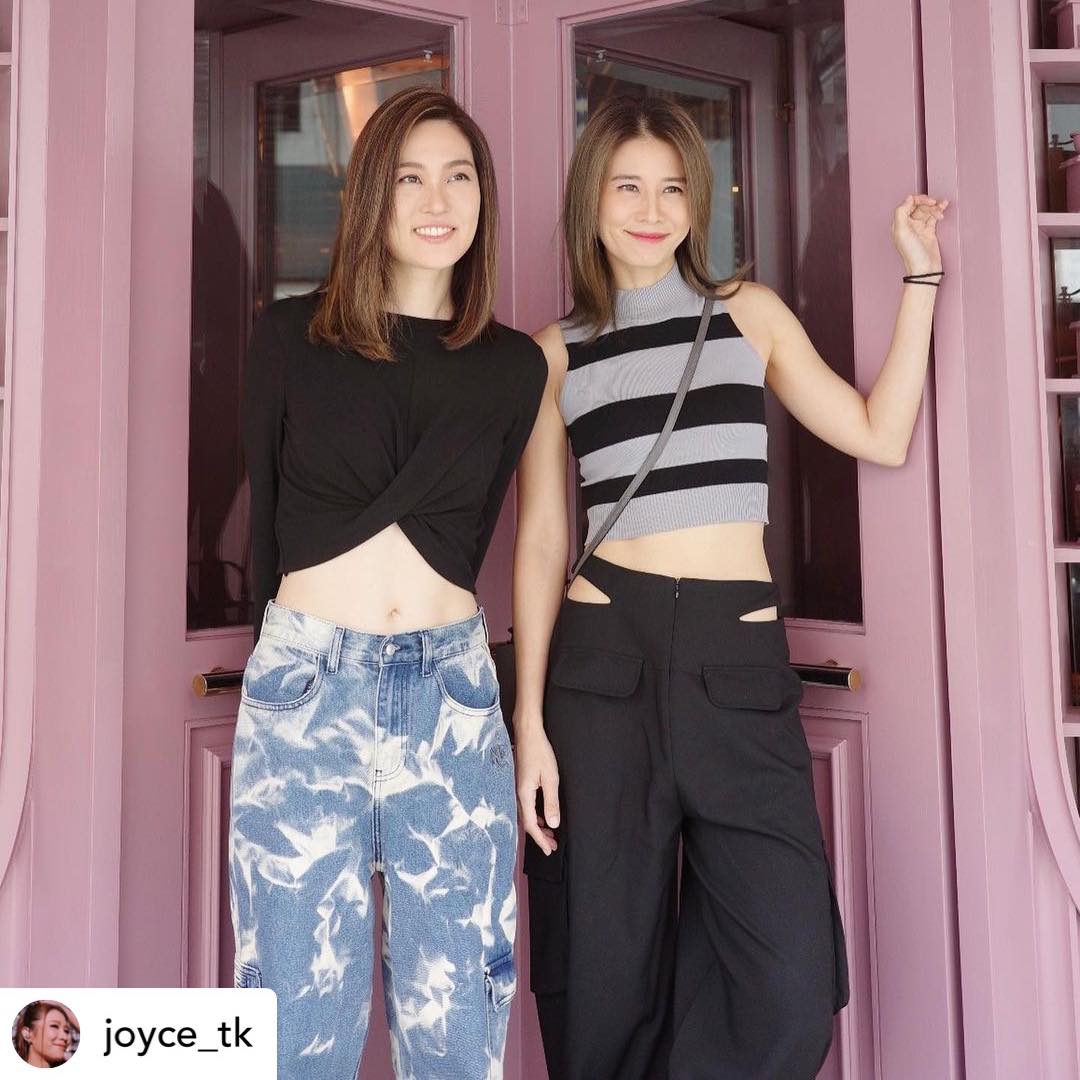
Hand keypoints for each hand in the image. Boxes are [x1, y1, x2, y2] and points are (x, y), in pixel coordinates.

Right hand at [514, 721, 560, 855]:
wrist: (528, 733)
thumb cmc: (540, 752)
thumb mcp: (550, 778)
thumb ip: (551, 802)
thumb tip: (553, 824)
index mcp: (524, 795)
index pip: (531, 825)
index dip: (540, 839)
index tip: (549, 850)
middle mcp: (518, 794)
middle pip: (526, 822)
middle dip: (539, 836)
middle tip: (551, 846)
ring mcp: (517, 788)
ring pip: (526, 815)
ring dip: (537, 826)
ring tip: (549, 833)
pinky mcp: (520, 783)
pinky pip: (526, 806)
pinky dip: (535, 815)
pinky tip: (543, 815)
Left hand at [892, 194, 948, 275]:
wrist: (924, 270)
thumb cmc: (912, 254)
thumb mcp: (901, 232)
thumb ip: (901, 212)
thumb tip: (909, 198)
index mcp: (899, 224)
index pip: (907, 204)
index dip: (917, 200)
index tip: (927, 202)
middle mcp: (908, 225)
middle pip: (918, 206)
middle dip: (927, 203)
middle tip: (935, 204)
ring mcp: (919, 228)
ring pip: (927, 211)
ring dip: (935, 207)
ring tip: (942, 207)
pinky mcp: (929, 232)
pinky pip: (933, 217)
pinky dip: (938, 210)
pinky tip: (944, 206)